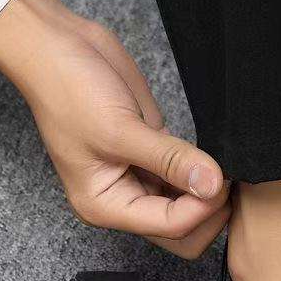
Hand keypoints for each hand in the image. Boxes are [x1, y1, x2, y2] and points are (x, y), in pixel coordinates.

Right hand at [0, 0, 229, 258]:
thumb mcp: (120, 129)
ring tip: (223, 167)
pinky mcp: (153, 156)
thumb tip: (211, 185)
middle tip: (224, 179)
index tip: (219, 180)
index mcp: (107, 206)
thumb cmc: (67, 91)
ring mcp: (140, 179)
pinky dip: (203, 173)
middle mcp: (124, 200)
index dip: (199, 208)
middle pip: (179, 231)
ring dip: (208, 195)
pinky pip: (185, 178)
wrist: (55, 49)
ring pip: (187, 207)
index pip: (167, 225)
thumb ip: (170, 160)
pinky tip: (214, 159)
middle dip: (207, 212)